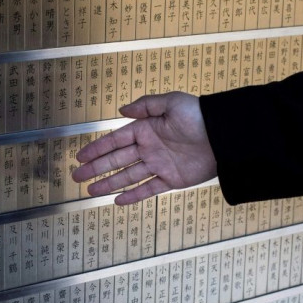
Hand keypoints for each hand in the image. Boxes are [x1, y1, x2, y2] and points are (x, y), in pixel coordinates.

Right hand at [72, 91, 216, 204]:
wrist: (224, 137)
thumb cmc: (200, 115)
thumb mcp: (171, 102)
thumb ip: (146, 105)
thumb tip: (122, 109)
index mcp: (146, 129)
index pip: (115, 140)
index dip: (97, 149)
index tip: (80, 157)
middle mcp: (150, 148)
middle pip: (117, 160)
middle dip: (96, 169)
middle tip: (77, 176)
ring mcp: (159, 165)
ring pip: (128, 176)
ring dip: (109, 183)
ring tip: (91, 190)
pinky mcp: (172, 179)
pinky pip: (149, 189)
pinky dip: (134, 196)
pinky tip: (118, 200)